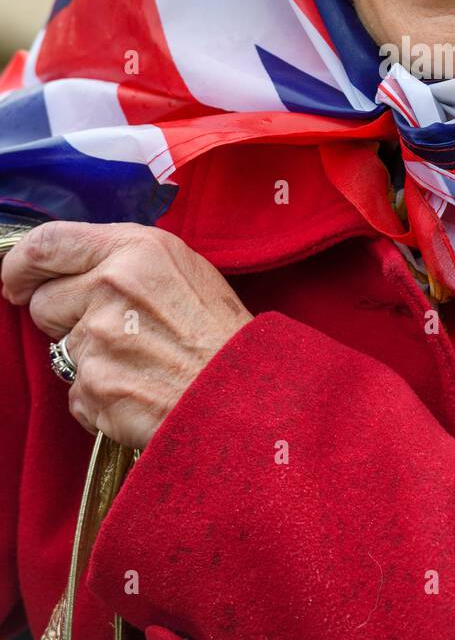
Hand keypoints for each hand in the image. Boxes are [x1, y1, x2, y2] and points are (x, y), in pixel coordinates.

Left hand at [1, 221, 253, 448]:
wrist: (246, 395)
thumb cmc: (221, 333)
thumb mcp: (183, 269)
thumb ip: (126, 260)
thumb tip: (75, 267)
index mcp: (136, 249)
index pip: (47, 243)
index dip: (22, 265)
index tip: (17, 281)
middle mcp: (111, 286)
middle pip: (44, 302)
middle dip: (65, 319)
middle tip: (114, 332)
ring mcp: (99, 339)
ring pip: (62, 351)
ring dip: (91, 361)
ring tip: (141, 364)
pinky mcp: (94, 386)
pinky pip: (75, 392)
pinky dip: (100, 396)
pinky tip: (140, 390)